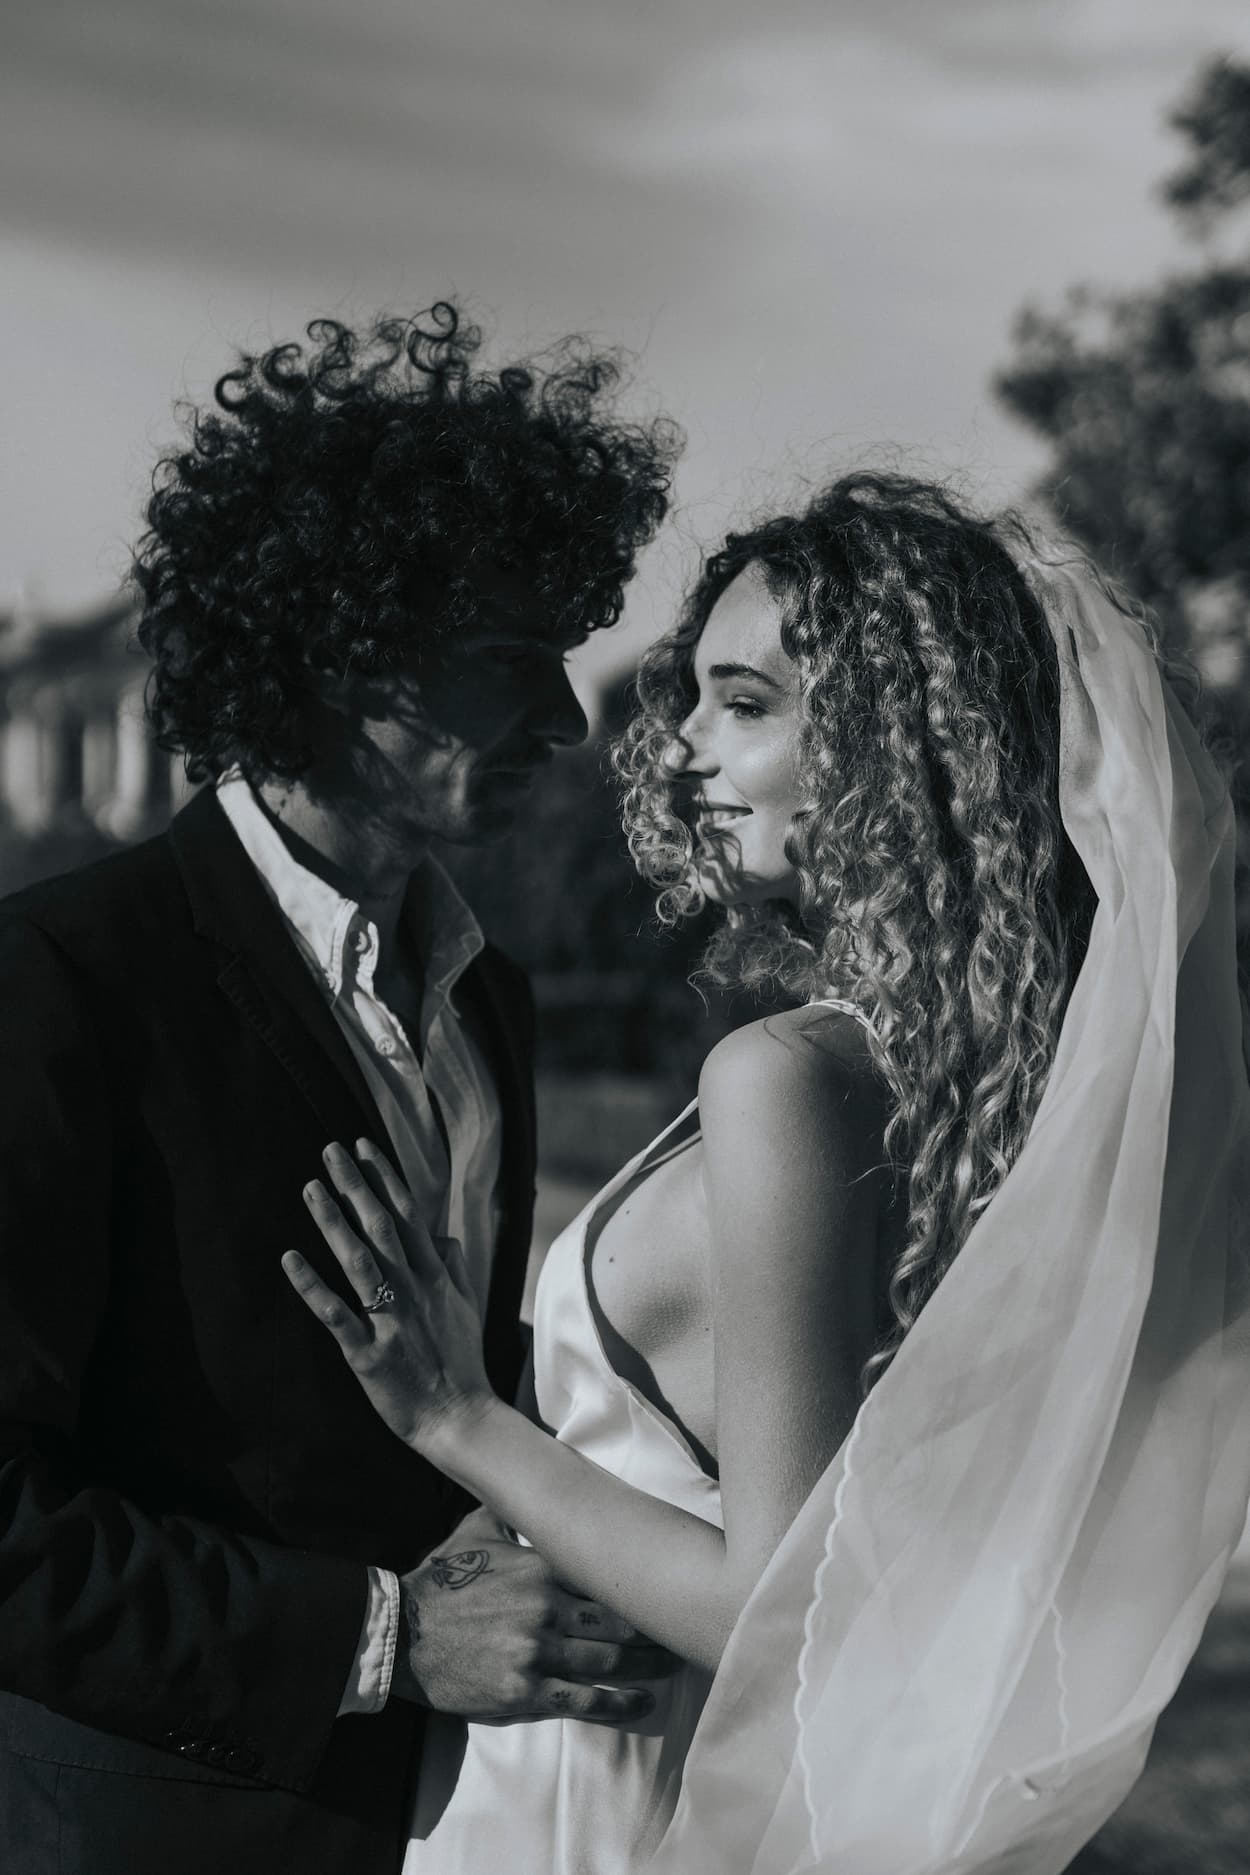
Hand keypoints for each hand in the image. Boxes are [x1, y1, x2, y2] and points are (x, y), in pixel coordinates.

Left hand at [282, 1138, 491, 1450]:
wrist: (461, 1417)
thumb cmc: (461, 1361)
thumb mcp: (467, 1306)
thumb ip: (454, 1266)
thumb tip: (442, 1234)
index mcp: (435, 1277)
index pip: (408, 1215)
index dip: (384, 1178)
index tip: (363, 1146)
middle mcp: (413, 1290)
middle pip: (381, 1227)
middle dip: (356, 1185)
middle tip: (330, 1150)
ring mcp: (390, 1320)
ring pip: (358, 1261)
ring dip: (333, 1223)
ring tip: (310, 1189)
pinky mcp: (368, 1353)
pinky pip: (336, 1314)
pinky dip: (312, 1286)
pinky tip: (289, 1259)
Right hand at [393, 1509, 677, 1724]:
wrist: (402, 1632)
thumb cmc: (442, 1580)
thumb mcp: (477, 1530)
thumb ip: (513, 1511)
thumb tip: (530, 1476)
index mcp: (541, 1568)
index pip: (605, 1576)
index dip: (640, 1586)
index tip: (667, 1588)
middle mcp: (546, 1609)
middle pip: (618, 1622)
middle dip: (654, 1630)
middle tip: (682, 1634)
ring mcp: (536, 1653)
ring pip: (608, 1661)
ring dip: (646, 1666)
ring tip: (671, 1668)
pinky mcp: (523, 1692)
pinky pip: (582, 1700)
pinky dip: (617, 1703)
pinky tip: (641, 1703)